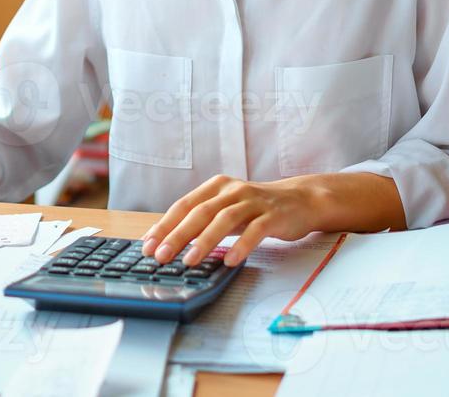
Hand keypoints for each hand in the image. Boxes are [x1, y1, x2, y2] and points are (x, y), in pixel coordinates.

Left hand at [140, 174, 328, 267]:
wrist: (300, 200)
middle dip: (177, 235)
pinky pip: (255, 230)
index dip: (164, 225)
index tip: (147, 245)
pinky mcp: (273, 215)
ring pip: (224, 219)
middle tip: (161, 256)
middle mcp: (232, 190)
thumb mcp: (227, 211)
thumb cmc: (256, 209)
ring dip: (205, 241)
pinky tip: (230, 260)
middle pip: (199, 212)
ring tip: (190, 261)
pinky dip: (241, 245)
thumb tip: (169, 244)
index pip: (184, 205)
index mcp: (216, 187)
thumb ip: (203, 223)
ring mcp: (253, 201)